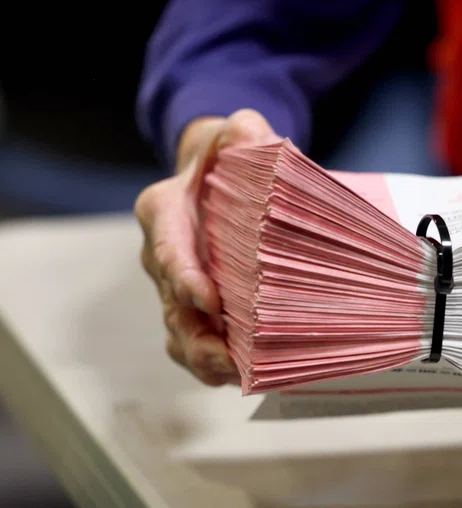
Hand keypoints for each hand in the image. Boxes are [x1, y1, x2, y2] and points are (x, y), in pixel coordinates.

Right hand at [134, 109, 280, 384]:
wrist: (217, 177)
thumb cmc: (225, 156)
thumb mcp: (234, 134)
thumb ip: (244, 131)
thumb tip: (254, 132)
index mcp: (164, 212)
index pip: (168, 248)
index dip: (185, 277)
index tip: (208, 299)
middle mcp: (162, 255)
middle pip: (172, 305)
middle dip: (198, 336)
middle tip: (230, 358)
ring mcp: (176, 288)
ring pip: (180, 334)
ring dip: (206, 359)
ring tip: (237, 376)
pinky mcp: (195, 310)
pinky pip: (196, 344)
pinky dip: (215, 365)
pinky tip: (243, 377)